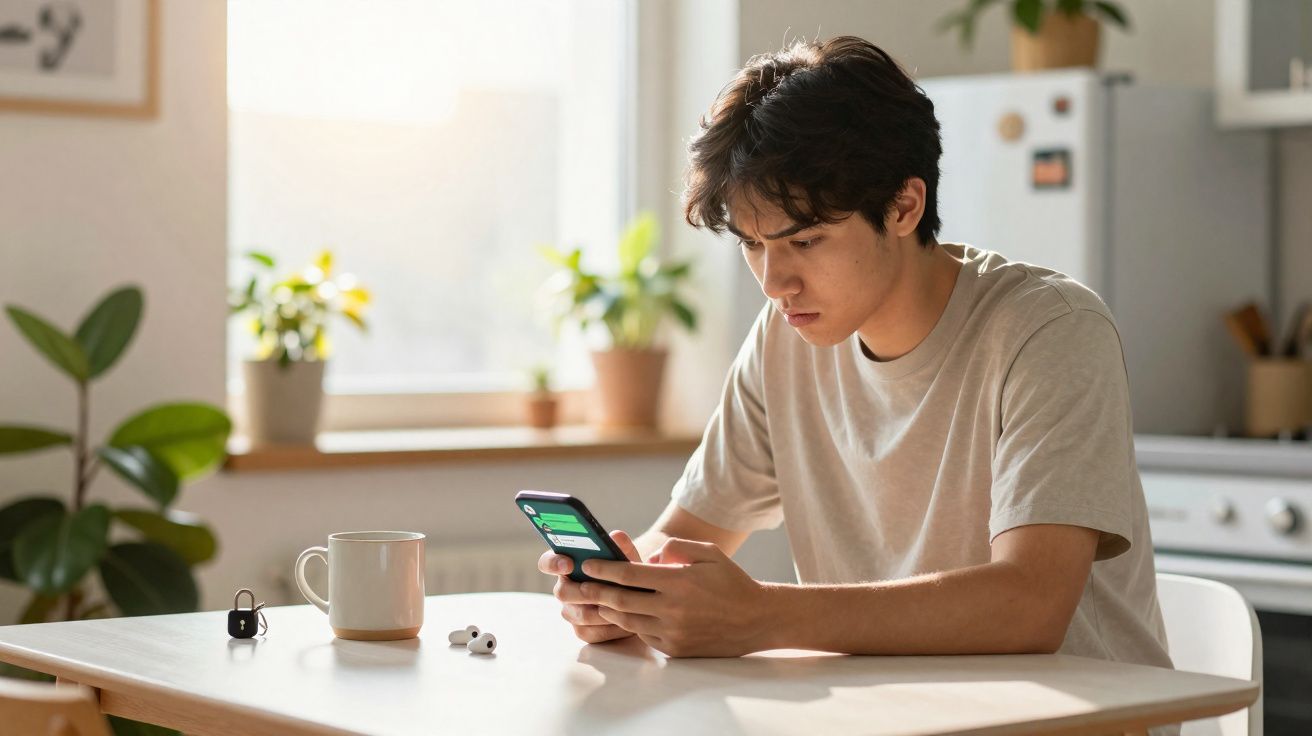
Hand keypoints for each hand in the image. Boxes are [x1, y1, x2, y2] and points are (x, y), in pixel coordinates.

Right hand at [538, 529, 641, 644]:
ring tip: (619, 606)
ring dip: (598, 611)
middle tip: (596, 590)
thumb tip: (617, 536)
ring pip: (576, 615)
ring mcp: (572, 611)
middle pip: (562, 592)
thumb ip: (622, 547)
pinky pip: (589, 632)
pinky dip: (607, 628)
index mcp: (568, 565)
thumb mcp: (627, 559)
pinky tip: (625, 623)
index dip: (554, 563)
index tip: (568, 563)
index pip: (548, 562)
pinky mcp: (583, 630)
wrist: (640, 598)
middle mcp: (566, 589)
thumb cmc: (627, 573)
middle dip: (580, 592)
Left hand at [578, 538, 769, 657]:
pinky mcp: (675, 648)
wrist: (756, 619)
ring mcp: (673, 632)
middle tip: (579, 584)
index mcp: (679, 582)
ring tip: (597, 599)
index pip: (630, 574)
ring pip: (629, 621)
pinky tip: (626, 614)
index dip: (604, 568)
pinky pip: (644, 634)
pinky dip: (633, 623)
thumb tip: (651, 557)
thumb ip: (676, 547)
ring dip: (609, 610)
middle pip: (621, 601)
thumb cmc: (731, 581)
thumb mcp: (708, 552)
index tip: (588, 564)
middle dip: (596, 591)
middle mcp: (673, 609)